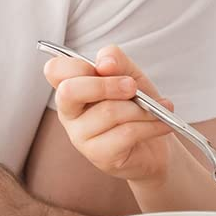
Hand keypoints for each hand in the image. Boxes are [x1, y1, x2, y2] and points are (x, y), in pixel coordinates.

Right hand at [42, 44, 175, 185]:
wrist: (156, 144)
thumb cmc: (137, 105)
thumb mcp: (129, 74)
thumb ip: (116, 60)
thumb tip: (105, 64)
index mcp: (71, 87)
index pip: (54, 70)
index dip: (77, 65)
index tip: (107, 67)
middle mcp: (69, 112)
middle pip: (70, 91)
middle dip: (107, 85)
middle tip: (133, 87)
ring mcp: (80, 136)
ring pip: (107, 112)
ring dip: (140, 108)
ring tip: (156, 109)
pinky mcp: (99, 155)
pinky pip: (125, 133)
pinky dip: (150, 125)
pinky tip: (161, 124)